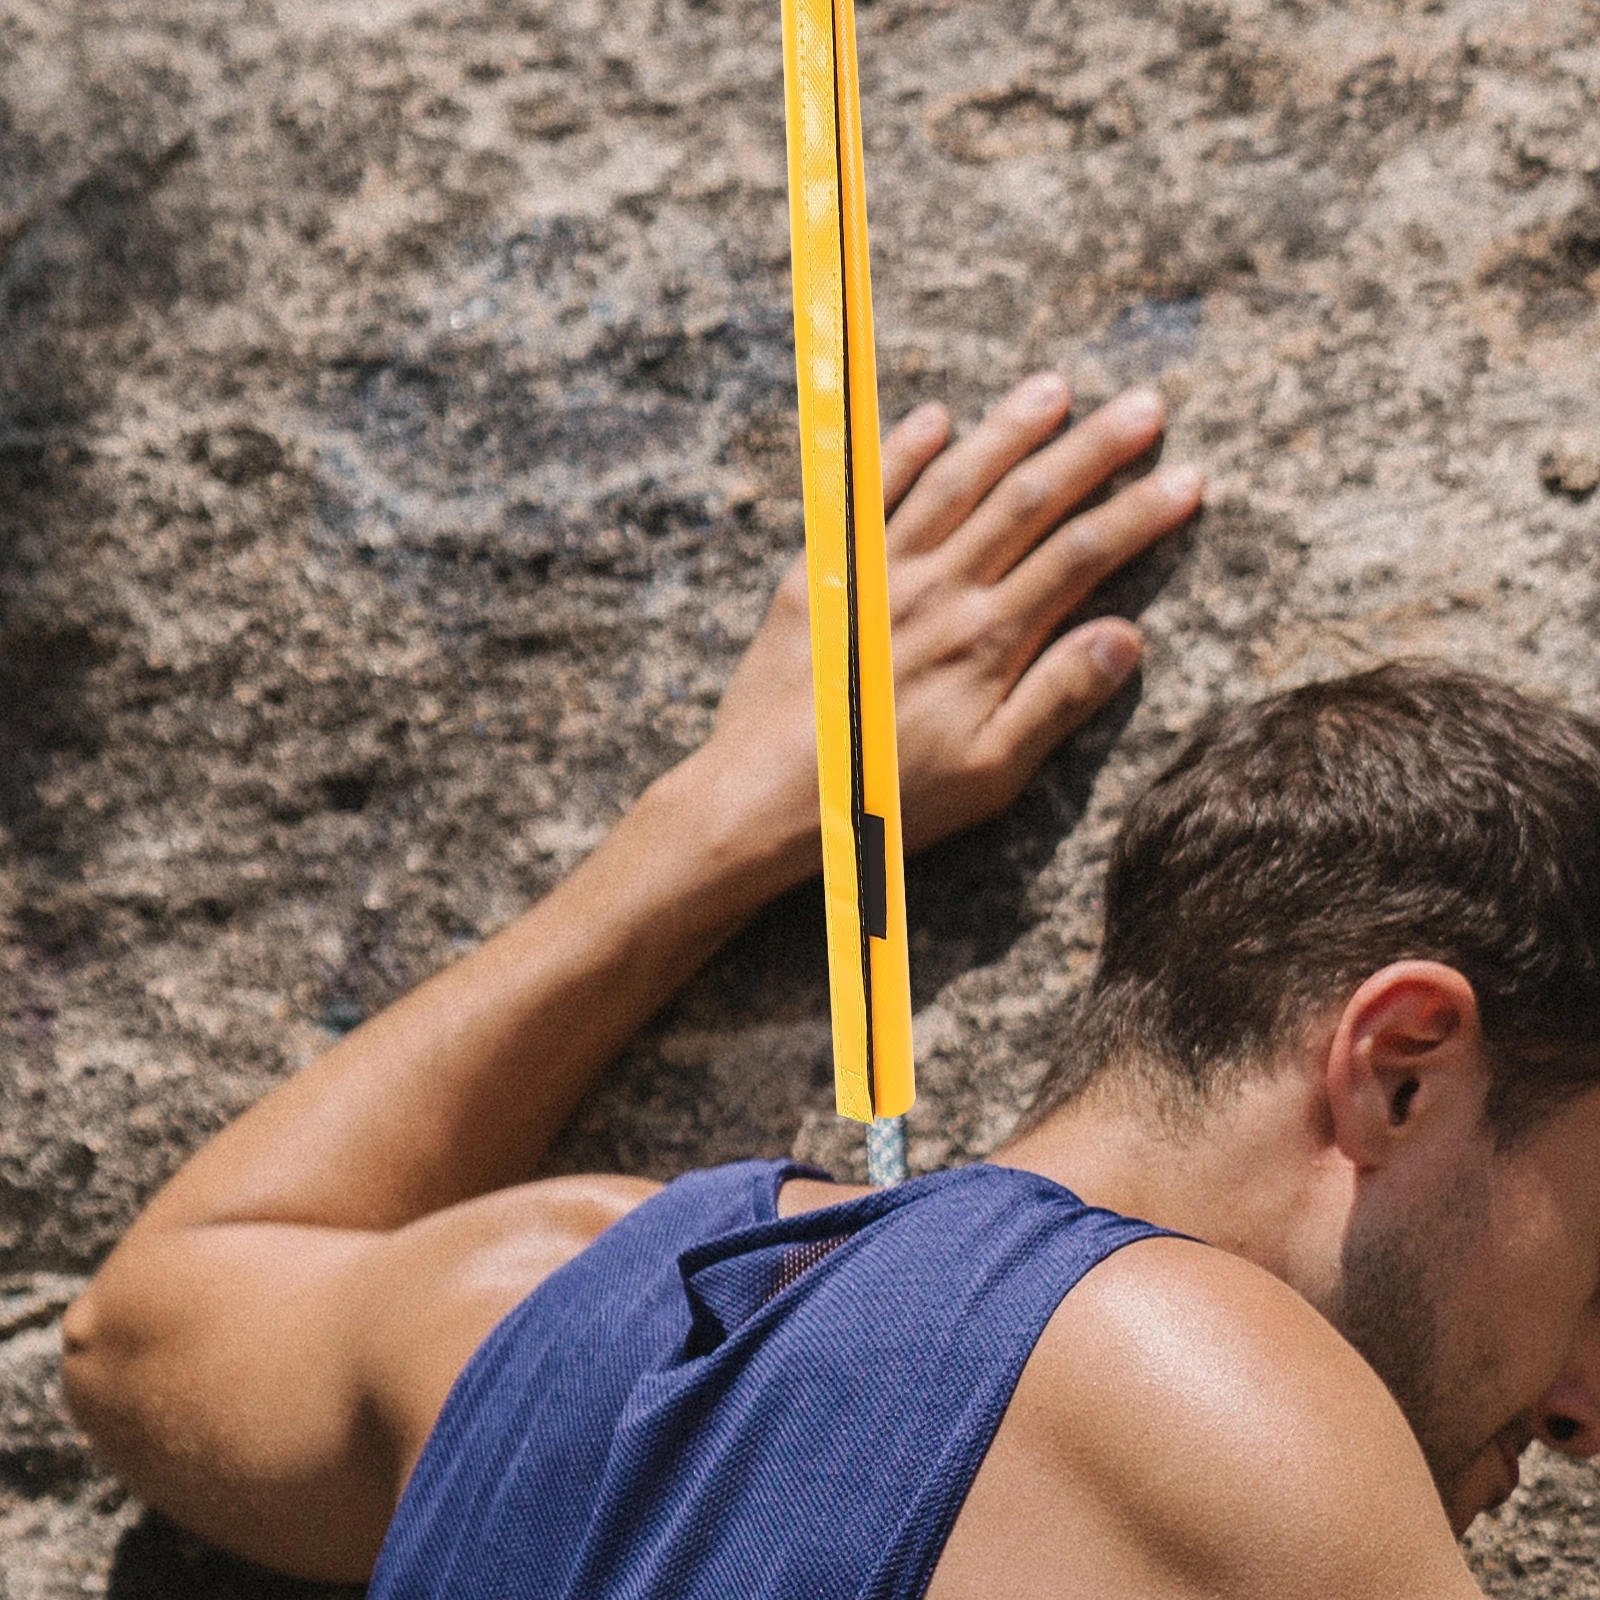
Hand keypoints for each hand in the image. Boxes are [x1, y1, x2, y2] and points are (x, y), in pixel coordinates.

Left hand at [696, 371, 1202, 883]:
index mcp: (987, 640)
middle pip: (1030, 501)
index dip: (1139, 514)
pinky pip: (869, 495)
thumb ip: (1057, 700)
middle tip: (1146, 407)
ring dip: (1009, 431)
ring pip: (957, 482)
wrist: (764, 796)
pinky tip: (935, 418)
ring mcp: (877, 573)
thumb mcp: (990, 774)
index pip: (1081, 556)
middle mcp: (938, 590)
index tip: (1187, 478)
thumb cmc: (884, 800)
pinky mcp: (822, 573)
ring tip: (1057, 389)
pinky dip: (902, 451)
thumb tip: (1126, 636)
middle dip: (1094, 450)